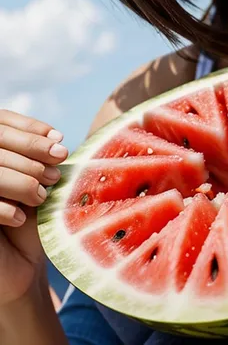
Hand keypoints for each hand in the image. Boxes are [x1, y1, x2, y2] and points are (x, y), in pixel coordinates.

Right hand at [0, 109, 67, 305]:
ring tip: (41, 196)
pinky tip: (20, 218)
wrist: (17, 267)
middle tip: (58, 166)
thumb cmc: (30, 222)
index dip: (29, 127)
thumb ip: (40, 160)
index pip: (2, 122)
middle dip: (32, 151)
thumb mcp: (37, 184)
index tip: (58, 139)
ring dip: (21, 179)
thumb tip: (55, 140)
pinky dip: (3, 207)